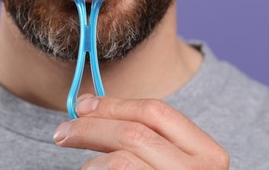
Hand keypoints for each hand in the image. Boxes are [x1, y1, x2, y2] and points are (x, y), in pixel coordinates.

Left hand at [54, 94, 229, 168]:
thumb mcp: (166, 156)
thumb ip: (138, 132)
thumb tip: (87, 105)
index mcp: (205, 152)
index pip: (155, 112)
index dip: (114, 104)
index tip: (83, 106)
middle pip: (133, 133)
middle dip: (90, 128)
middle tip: (63, 132)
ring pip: (120, 161)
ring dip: (92, 162)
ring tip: (88, 169)